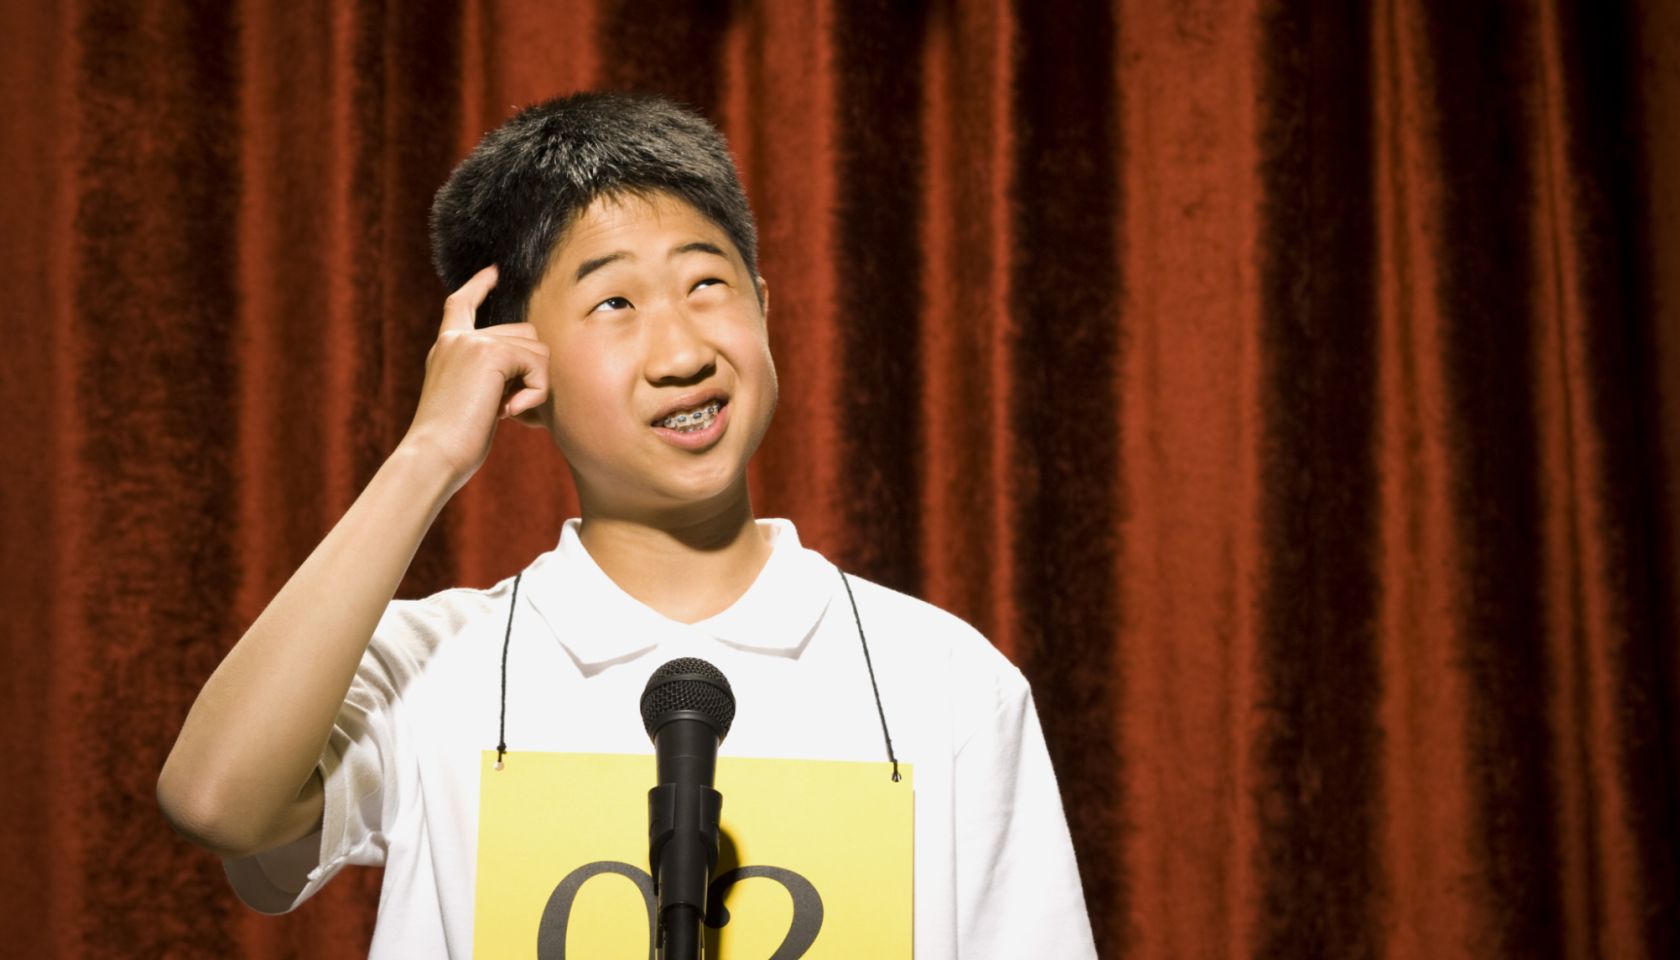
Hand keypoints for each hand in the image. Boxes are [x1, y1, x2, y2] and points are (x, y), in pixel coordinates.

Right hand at [399, 266, 549, 490]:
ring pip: (536, 347)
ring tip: (509, 412)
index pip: (461, 305)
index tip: (493, 271)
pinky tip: (512, 413)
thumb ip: (490, 378)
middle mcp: (458, 339)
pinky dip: (536, 391)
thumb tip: (528, 369)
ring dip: (535, 383)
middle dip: (531, 371)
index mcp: (446, 349)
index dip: (479, 286)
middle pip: (523, 333)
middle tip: (512, 409)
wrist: (432, 455)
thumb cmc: (452, 445)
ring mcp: (473, 342)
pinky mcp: (490, 352)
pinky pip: (538, 363)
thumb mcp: (470, 402)